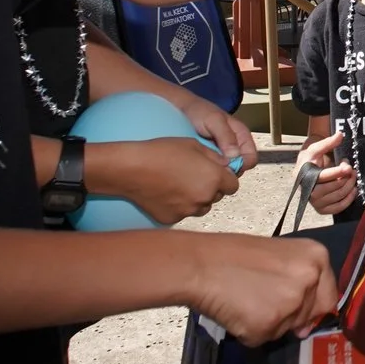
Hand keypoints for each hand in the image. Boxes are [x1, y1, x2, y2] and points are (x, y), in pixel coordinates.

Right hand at [87, 136, 237, 223]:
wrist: (131, 169)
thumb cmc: (161, 152)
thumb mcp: (193, 144)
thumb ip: (214, 156)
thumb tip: (225, 164)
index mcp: (213, 178)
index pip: (233, 185)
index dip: (226, 178)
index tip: (217, 173)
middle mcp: (204, 198)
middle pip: (218, 196)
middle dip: (211, 188)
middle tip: (194, 175)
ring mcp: (188, 211)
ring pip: (201, 207)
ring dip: (197, 198)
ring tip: (180, 184)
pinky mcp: (173, 218)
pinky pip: (183, 212)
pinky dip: (179, 205)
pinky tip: (166, 193)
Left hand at [167, 84, 258, 171]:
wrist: (180, 109)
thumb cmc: (199, 111)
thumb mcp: (213, 119)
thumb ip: (225, 136)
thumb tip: (235, 156)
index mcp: (241, 136)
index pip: (251, 158)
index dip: (242, 165)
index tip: (227, 166)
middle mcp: (235, 147)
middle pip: (240, 168)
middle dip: (229, 170)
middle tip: (212, 166)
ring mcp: (222, 154)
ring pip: (227, 171)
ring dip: (218, 171)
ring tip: (204, 165)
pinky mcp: (211, 158)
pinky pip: (214, 169)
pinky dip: (209, 170)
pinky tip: (199, 166)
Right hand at [179, 233, 338, 343]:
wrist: (200, 264)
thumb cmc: (233, 255)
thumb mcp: (279, 257)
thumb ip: (299, 283)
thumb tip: (305, 328)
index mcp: (316, 257)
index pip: (329, 295)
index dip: (312, 304)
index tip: (293, 302)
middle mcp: (310, 280)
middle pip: (311, 314)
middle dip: (290, 315)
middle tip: (262, 301)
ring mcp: (291, 304)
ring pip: (287, 329)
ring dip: (268, 323)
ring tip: (245, 301)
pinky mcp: (269, 325)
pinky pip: (264, 339)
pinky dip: (249, 332)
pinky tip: (236, 312)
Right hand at [297, 130, 358, 215]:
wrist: (304, 172)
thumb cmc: (310, 159)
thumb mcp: (316, 148)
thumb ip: (328, 142)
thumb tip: (341, 135)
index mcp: (304, 176)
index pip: (324, 176)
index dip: (338, 172)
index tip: (348, 167)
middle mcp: (308, 192)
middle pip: (334, 187)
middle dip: (347, 177)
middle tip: (351, 168)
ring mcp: (314, 203)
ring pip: (338, 196)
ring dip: (350, 186)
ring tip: (352, 176)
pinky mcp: (321, 210)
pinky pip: (338, 208)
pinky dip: (349, 199)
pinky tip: (353, 189)